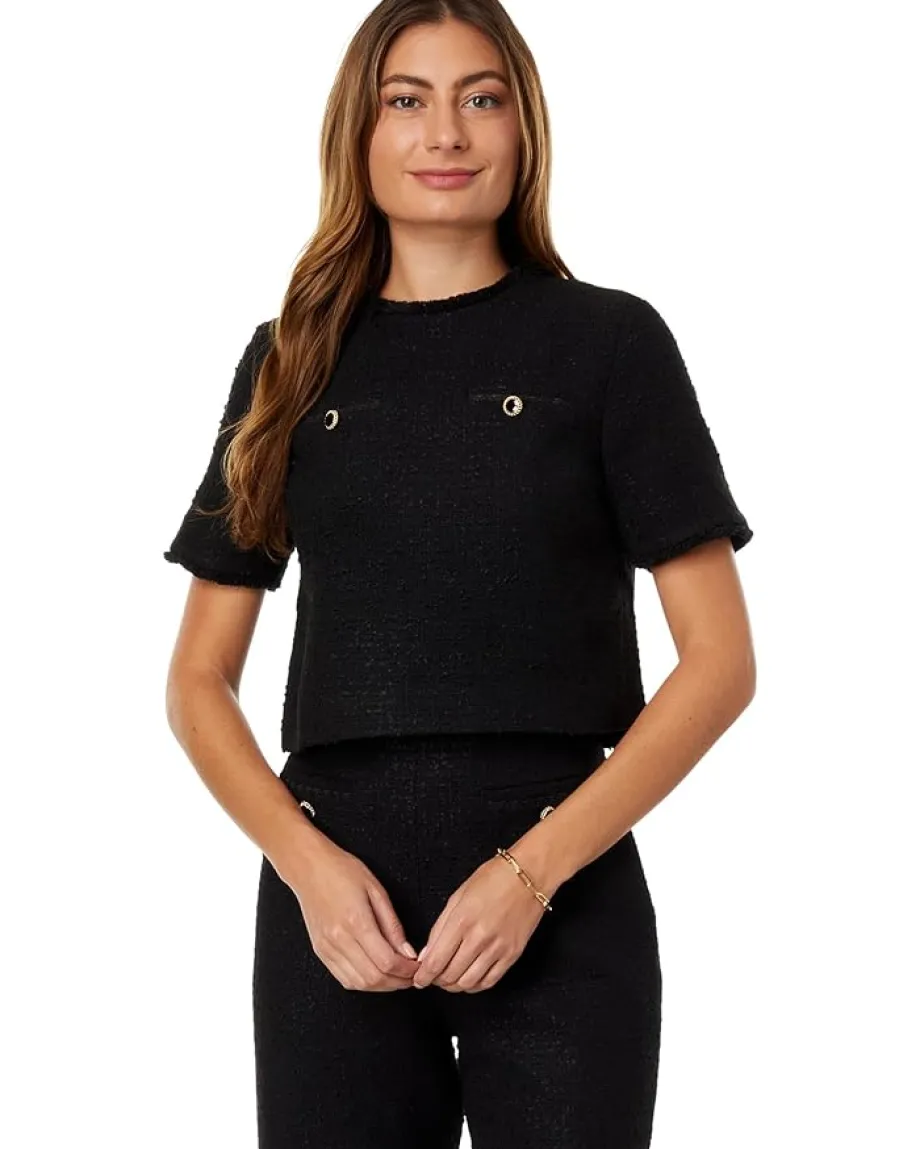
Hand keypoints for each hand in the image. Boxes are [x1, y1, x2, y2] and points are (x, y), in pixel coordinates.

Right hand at [290, 836, 419, 990]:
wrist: (309, 868)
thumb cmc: (343, 871)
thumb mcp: (376, 890)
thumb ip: (393, 925)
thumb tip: (407, 952)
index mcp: (356, 921)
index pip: (387, 961)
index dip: (406, 970)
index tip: (418, 967)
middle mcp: (339, 939)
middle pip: (374, 978)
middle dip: (397, 982)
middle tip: (411, 975)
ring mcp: (327, 948)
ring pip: (358, 983)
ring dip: (381, 986)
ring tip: (396, 976)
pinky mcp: (320, 951)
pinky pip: (343, 979)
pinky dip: (363, 983)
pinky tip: (375, 974)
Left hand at [413, 853, 547, 991]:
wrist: (529, 875)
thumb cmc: (493, 879)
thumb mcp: (458, 896)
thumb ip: (440, 928)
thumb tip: (427, 954)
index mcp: (461, 920)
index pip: (436, 961)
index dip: (423, 976)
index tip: (418, 980)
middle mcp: (479, 938)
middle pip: (450, 975)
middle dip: (436, 981)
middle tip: (432, 977)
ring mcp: (498, 948)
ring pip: (468, 982)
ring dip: (454, 986)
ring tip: (448, 979)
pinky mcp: (513, 954)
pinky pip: (490, 981)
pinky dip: (475, 986)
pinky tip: (469, 980)